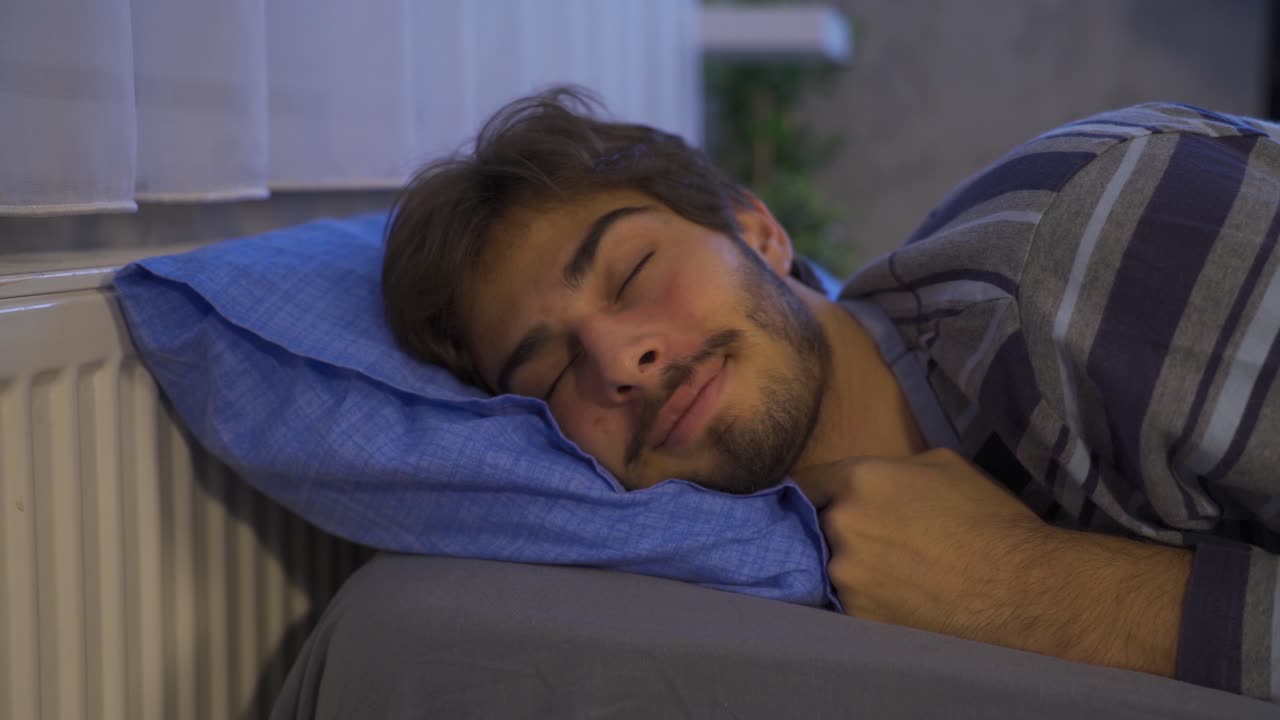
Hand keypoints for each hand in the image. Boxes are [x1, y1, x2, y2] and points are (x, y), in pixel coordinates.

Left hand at [795, 448, 1046, 640]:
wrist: (1020, 588)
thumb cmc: (988, 518)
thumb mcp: (941, 465)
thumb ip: (891, 469)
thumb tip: (875, 483)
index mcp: (858, 480)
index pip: (807, 482)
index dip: (816, 492)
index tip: (820, 502)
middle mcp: (841, 524)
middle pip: (820, 525)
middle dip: (842, 530)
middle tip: (879, 541)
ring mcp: (846, 575)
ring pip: (834, 566)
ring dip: (855, 567)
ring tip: (896, 575)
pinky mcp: (858, 616)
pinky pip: (849, 601)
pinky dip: (866, 599)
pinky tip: (897, 600)